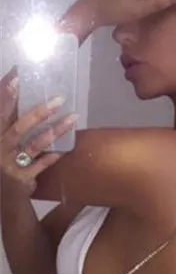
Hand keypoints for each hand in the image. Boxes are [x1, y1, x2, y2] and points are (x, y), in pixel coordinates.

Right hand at [0, 67, 76, 198]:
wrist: (3, 198)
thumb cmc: (3, 163)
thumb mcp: (1, 142)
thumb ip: (8, 123)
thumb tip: (17, 91)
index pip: (0, 112)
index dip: (6, 94)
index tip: (16, 76)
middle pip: (19, 127)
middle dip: (39, 112)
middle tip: (59, 99)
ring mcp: (9, 164)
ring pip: (34, 145)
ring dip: (54, 131)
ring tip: (71, 119)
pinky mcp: (21, 178)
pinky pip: (39, 165)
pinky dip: (50, 157)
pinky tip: (63, 150)